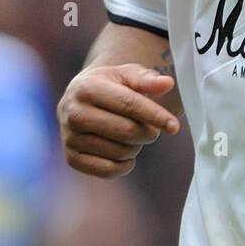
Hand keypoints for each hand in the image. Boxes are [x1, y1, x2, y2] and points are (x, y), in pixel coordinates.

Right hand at [57, 63, 179, 178]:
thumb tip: (167, 83)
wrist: (80, 99)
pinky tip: (124, 152)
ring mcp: (70, 137)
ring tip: (131, 135)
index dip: (156, 116)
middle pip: (127, 132)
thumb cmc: (110, 85)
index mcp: (87, 87)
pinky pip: (109, 170)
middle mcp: (73, 113)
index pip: (129, 105)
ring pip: (120, 153)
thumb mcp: (128, 75)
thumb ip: (148, 79)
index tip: (175, 126)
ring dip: (136, 147)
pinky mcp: (71, 158)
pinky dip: (125, 165)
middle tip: (150, 129)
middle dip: (148, 133)